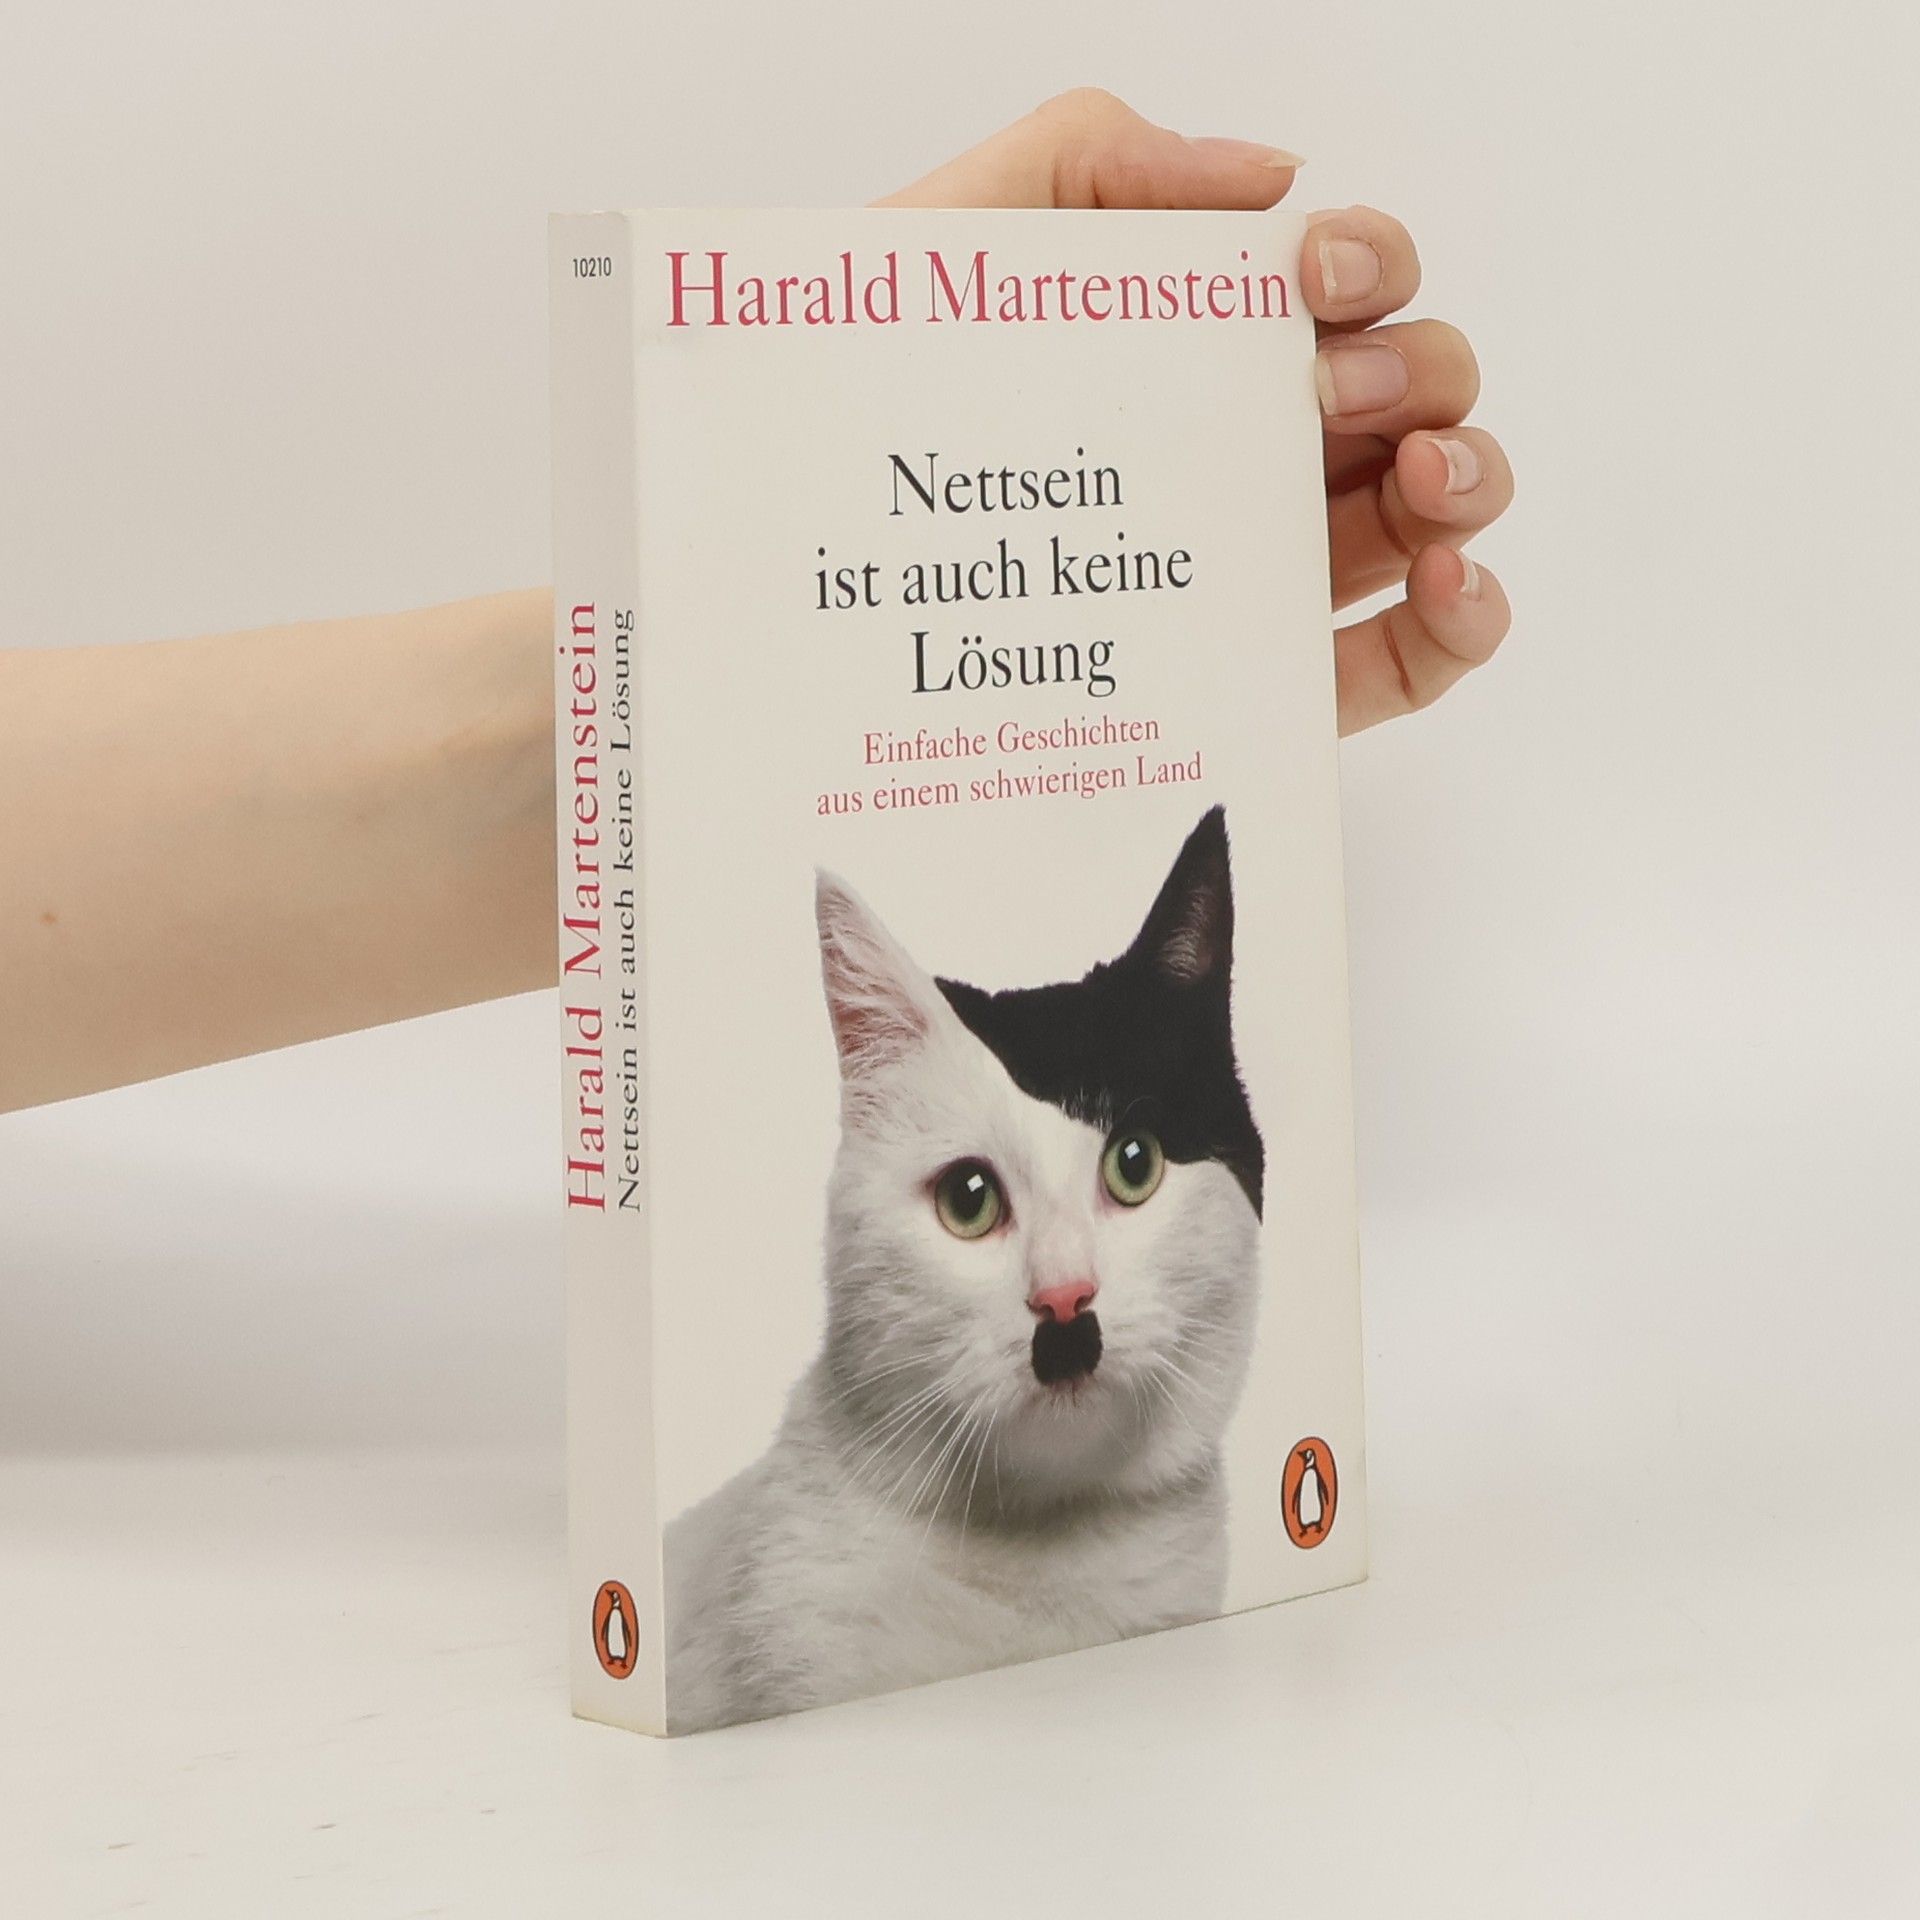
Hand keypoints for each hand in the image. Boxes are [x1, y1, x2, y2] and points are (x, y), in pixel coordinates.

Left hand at [879, 91, 1512, 734]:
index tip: (1314, 277)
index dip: (1366, 259)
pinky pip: (1414, 659)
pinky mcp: (1271, 688)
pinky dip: (1467, 619)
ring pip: (1432, 514)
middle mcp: (1247, 454)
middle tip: (1332, 397)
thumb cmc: (859, 408)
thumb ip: (1092, 160)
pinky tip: (1448, 582)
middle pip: (1409, 390)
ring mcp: (1267, 570)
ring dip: (1469, 479)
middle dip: (1414, 372)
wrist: (790, 561)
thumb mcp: (955, 244)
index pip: (1340, 286)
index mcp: (1196, 351)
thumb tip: (1271, 179)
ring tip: (1422, 483)